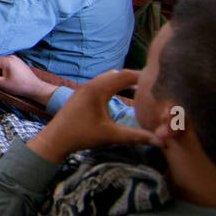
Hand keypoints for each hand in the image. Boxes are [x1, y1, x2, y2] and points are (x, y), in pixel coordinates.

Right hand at [0, 55, 56, 105]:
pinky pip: (6, 64)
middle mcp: (11, 57)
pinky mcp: (18, 62)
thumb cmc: (20, 86)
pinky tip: (11, 78)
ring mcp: (15, 59)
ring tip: (7, 80)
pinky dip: (5, 70)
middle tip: (1, 80)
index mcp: (6, 60)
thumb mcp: (2, 84)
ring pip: (0, 63)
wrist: (35, 88)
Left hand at [27, 70, 157, 163]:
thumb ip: (136, 136)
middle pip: (118, 74)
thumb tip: (160, 141)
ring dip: (123, 80)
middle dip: (135, 77)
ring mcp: (84, 88)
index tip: (158, 81)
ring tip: (140, 87)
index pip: (126, 76)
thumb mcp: (111, 136)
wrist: (55, 139)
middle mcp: (91, 84)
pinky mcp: (81, 93)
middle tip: (152, 84)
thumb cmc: (81, 136)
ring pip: (108, 77)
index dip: (143, 77)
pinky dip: (114, 84)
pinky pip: (101, 82)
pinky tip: (121, 93)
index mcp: (98, 89)